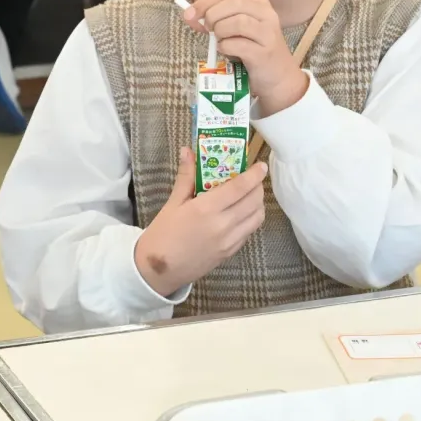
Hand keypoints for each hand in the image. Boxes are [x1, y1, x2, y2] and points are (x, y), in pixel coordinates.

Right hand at [134, 148, 266, 296]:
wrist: (160, 269)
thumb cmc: (163, 233)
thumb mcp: (173, 203)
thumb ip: (186, 177)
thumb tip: (188, 151)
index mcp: (206, 209)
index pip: (240, 188)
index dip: (254, 175)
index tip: (261, 165)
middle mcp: (223, 224)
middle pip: (253, 201)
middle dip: (258, 187)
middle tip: (253, 178)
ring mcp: (229, 240)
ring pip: (256, 218)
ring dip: (258, 203)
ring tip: (249, 195)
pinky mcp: (231, 252)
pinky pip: (249, 231)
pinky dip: (251, 218)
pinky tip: (241, 213)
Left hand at [184, 0, 307, 115]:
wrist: (277, 78)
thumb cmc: (253, 50)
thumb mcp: (235, 30)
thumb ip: (215, 19)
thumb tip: (189, 15)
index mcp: (259, 2)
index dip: (205, 2)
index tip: (189, 14)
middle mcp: (267, 14)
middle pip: (233, 3)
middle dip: (212, 15)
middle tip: (207, 30)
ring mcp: (268, 33)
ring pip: (237, 22)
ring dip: (220, 32)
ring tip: (221, 41)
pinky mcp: (264, 52)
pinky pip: (237, 44)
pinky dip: (225, 47)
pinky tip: (227, 51)